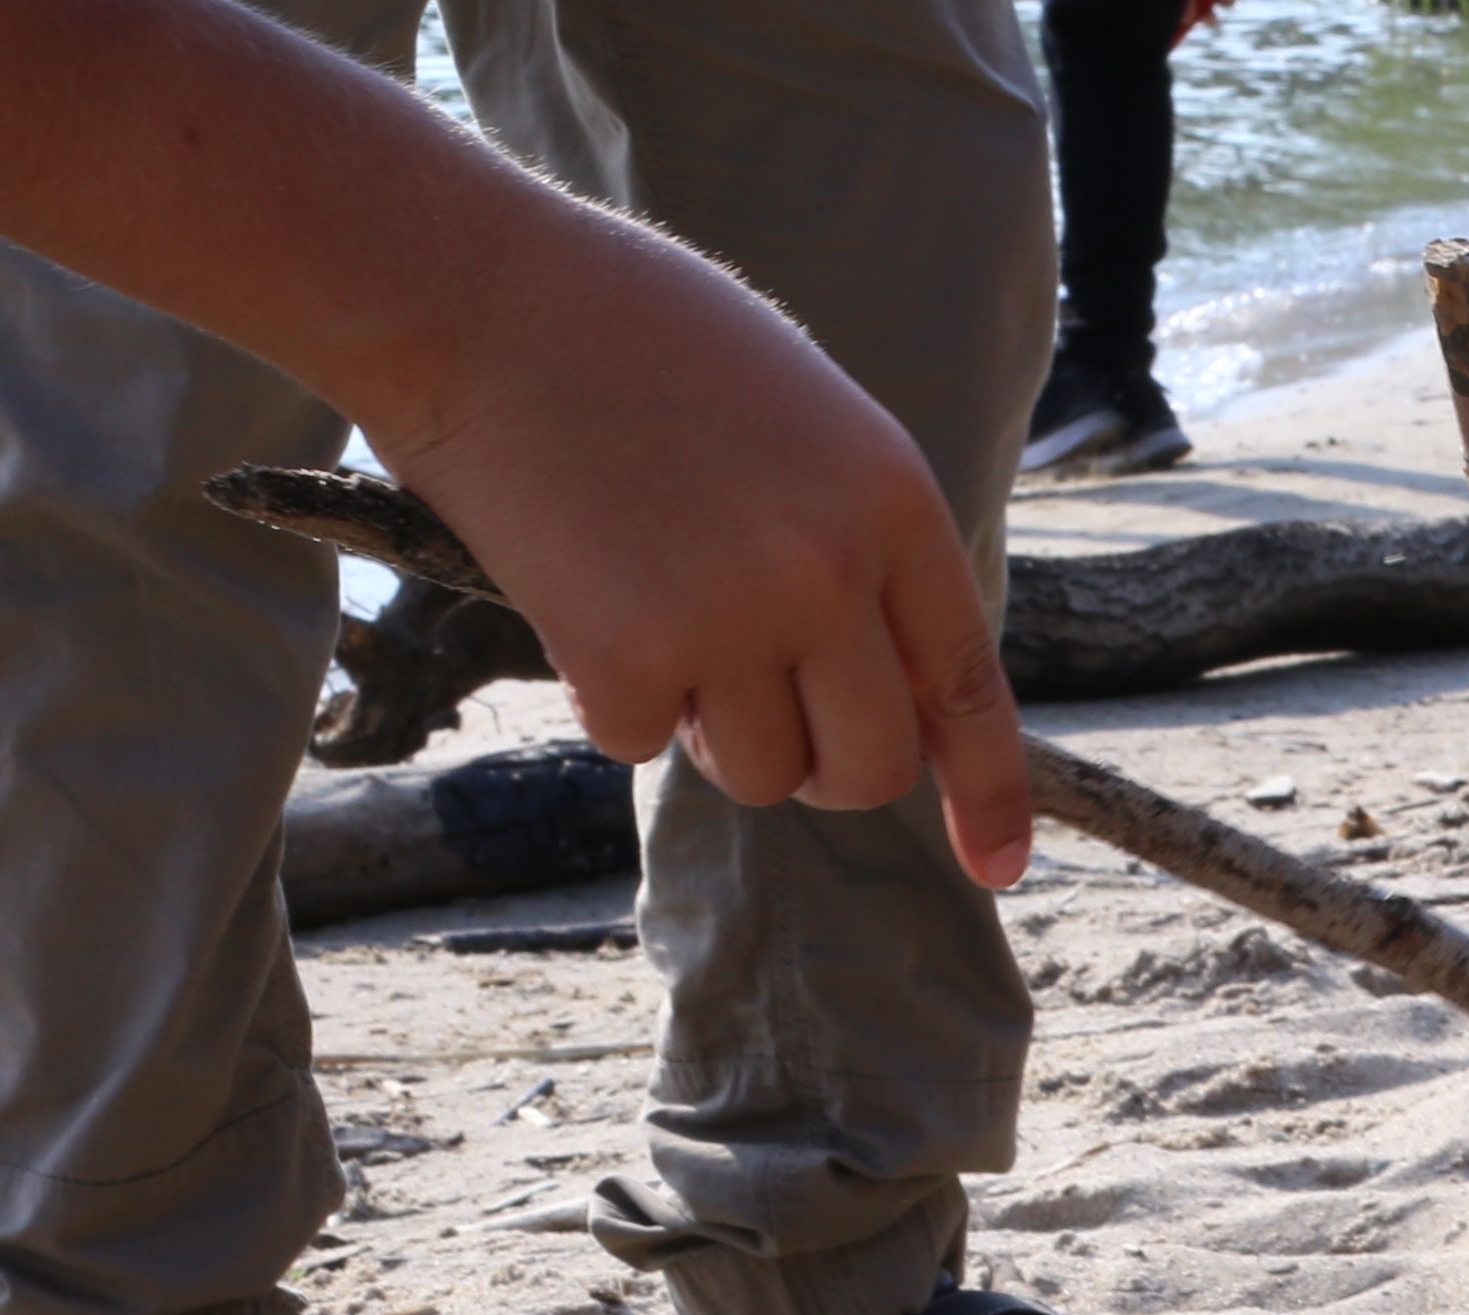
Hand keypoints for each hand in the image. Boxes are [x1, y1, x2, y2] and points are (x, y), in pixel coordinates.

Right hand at [363, 206, 1029, 885]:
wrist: (470, 292)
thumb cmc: (628, 333)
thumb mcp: (799, 412)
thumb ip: (853, 537)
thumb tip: (874, 674)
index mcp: (889, 499)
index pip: (966, 684)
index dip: (989, 790)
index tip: (999, 869)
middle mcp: (829, 572)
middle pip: (869, 765)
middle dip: (824, 768)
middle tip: (763, 716)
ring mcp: (729, 619)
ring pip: (760, 775)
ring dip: (712, 733)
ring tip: (659, 619)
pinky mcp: (624, 658)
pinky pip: (641, 742)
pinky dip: (610, 697)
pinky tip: (577, 590)